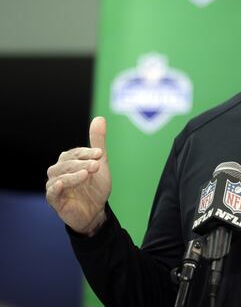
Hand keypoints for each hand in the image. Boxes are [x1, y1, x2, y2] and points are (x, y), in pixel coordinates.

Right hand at [46, 116, 111, 235]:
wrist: (96, 211)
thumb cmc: (95, 186)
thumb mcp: (100, 163)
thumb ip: (98, 142)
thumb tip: (99, 118)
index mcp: (68, 161)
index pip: (74, 153)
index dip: (87, 152)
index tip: (101, 153)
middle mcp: (59, 172)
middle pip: (66, 164)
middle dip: (82, 163)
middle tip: (97, 165)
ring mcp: (56, 186)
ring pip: (59, 176)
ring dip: (73, 174)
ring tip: (87, 174)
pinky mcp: (55, 200)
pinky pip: (51, 192)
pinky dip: (56, 187)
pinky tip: (63, 184)